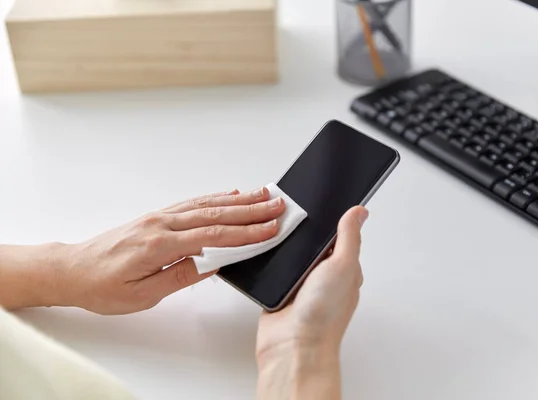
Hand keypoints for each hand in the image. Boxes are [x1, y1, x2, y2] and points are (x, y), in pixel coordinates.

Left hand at [0, 187, 285, 314]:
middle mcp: (163, 224)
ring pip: (207, 205)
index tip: (271, 229)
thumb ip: (179, 276)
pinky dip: (216, 197)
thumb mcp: (142, 295)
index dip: (246, 233)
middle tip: (279, 205)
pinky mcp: (159, 216)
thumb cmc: (103, 286)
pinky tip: (231, 195)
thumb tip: (212, 264)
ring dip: (239, 200)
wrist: (74, 270)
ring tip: (264, 195)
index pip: (214, 236)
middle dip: (252, 210)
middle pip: (216, 214)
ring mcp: (161, 217)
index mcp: (160, 245)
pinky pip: (193, 203)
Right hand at [255, 206, 367, 399]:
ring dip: (285, 246)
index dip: (332, 220)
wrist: (292, 346)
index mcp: (344, 269)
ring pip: (293, 254)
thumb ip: (349, 237)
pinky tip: (265, 250)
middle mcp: (324, 277)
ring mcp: (301, 285)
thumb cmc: (324, 314)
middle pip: (313, 244)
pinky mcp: (279, 291)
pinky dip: (270, 261)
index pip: (340, 237)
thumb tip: (360, 211)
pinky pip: (274, 269)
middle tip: (293, 213)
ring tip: (276, 229)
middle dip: (304, 232)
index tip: (322, 202)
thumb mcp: (343, 265)